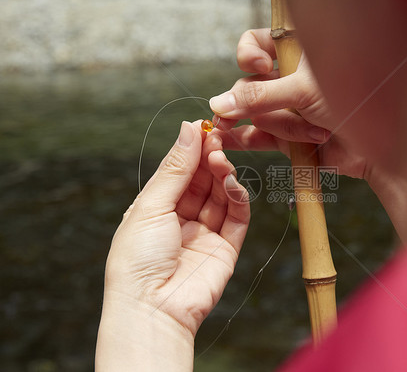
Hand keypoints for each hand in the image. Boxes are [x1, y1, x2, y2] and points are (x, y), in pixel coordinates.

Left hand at [96, 121, 249, 370]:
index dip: (191, 150)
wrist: (152, 309)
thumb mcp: (150, 206)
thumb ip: (175, 168)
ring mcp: (205, 234)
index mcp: (156, 209)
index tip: (203, 128)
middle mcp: (181, 219)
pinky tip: (233, 183)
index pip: (179, 172)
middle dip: (209, 158)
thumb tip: (188, 129)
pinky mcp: (226, 248)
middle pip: (202, 181)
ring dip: (223, 174)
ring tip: (222, 159)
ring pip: (221, 195)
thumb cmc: (137, 260)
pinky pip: (237, 218)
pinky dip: (238, 198)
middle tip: (218, 138)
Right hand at [208, 29, 406, 237]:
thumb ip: (259, 96)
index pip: (256, 43)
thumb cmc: (352, 105)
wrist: (378, 150)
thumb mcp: (304, 91)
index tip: (259, 67)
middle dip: (267, 103)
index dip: (249, 54)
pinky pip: (257, 137)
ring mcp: (286, 109)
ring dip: (286, 128)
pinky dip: (245, 141)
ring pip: (258, 116)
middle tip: (269, 111)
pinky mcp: (286, 137)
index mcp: (297, 54)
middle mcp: (288, 79)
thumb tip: (220, 103)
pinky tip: (228, 142)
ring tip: (318, 133)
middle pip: (250, 85)